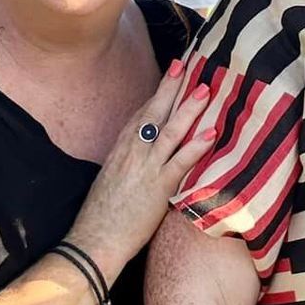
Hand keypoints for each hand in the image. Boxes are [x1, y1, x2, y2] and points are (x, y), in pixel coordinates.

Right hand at [68, 61, 215, 278]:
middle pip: (154, 113)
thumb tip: (147, 154)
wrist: (92, 240)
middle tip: (187, 64)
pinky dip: (196, 146)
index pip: (142, 114)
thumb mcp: (114, 179)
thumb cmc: (104, 215)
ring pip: (170, 131)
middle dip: (171, 87)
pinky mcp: (158, 188)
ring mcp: (145, 169)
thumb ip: (130, 162)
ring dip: (189, 108)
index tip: (171, 73)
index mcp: (121, 150)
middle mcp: (132, 153)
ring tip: (206, 88)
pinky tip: (212, 132)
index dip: (157, 93)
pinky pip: (180, 162)